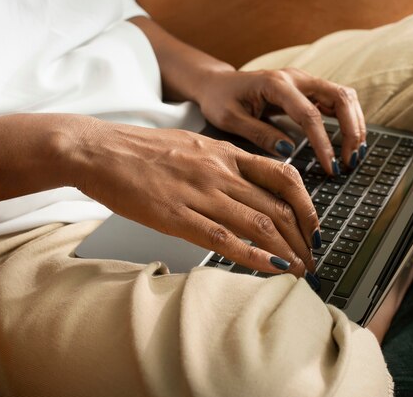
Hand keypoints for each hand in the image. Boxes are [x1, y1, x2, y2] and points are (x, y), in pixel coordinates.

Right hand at [69, 119, 319, 275]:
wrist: (99, 150)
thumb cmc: (142, 150)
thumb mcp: (192, 144)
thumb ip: (223, 164)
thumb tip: (250, 187)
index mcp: (224, 153)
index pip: (284, 176)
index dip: (306, 205)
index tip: (313, 225)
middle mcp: (219, 171)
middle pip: (278, 205)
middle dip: (303, 236)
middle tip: (313, 256)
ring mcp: (199, 193)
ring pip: (258, 223)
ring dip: (286, 250)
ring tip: (299, 269)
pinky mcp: (176, 216)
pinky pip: (224, 239)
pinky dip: (254, 256)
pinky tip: (271, 269)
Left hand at [196, 68, 367, 173]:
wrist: (217, 84)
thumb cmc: (220, 100)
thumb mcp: (231, 120)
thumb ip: (260, 134)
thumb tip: (289, 150)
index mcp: (275, 83)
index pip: (309, 114)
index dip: (323, 142)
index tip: (330, 167)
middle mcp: (296, 77)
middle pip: (339, 97)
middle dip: (351, 130)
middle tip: (350, 161)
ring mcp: (305, 81)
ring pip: (344, 96)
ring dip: (355, 124)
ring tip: (354, 154)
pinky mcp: (308, 89)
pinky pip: (338, 100)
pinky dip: (349, 120)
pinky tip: (349, 141)